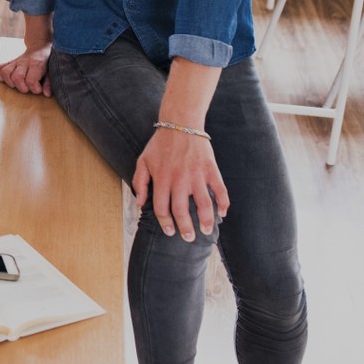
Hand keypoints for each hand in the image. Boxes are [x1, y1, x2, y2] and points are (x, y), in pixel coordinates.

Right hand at [0, 43, 51, 96]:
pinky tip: (6, 79)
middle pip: (17, 77)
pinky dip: (0, 75)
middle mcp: (24, 62)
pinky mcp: (9, 62)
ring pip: (5, 72)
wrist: (39, 47)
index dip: (34, 88)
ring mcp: (15, 62)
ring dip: (10, 82)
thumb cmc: (46, 62)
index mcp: (36, 64)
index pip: (31, 79)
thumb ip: (49, 83)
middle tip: (27, 88)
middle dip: (21, 87)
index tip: (38, 89)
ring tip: (16, 84)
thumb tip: (46, 94)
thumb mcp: (51, 72)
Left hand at [133, 128, 228, 242]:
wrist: (180, 125)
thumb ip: (140, 183)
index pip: (162, 208)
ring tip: (207, 231)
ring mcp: (197, 175)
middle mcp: (179, 179)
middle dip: (185, 228)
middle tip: (188, 238)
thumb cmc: (159, 145)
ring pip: (204, 204)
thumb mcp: (143, 161)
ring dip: (206, 220)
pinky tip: (223, 213)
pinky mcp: (211, 169)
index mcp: (162, 179)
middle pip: (182, 210)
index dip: (166, 223)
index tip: (170, 231)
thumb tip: (140, 203)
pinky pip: (220, 190)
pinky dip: (224, 203)